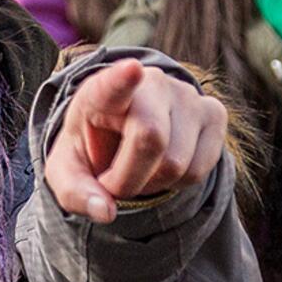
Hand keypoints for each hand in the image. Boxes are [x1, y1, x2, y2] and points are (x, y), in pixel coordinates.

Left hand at [42, 59, 227, 223]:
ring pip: (176, 163)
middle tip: (112, 183)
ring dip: (152, 184)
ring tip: (138, 169)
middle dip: (128, 178)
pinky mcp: (213, 113)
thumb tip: (105, 212)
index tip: (131, 69)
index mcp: (103, 91)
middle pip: (150, 139)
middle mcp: (150, 84)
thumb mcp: (68, 170)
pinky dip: (178, 183)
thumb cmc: (93, 148)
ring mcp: (187, 95)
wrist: (124, 132)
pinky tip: (163, 166)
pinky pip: (200, 170)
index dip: (123, 79)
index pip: (113, 84)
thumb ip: (75, 192)